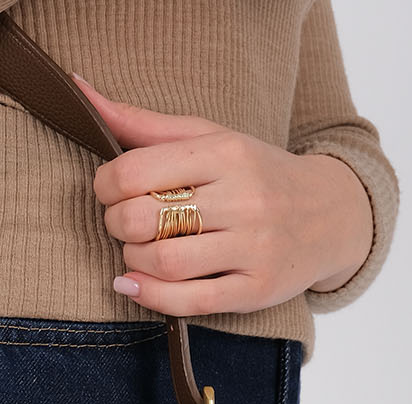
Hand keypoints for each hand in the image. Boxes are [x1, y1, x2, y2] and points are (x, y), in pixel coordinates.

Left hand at [72, 72, 373, 315]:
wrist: (330, 215)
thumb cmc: (257, 175)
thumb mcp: (209, 138)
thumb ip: (145, 125)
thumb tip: (81, 93)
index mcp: (226, 153)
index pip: (137, 170)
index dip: (105, 185)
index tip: (109, 191)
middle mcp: (243, 198)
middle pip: (145, 218)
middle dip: (117, 224)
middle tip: (123, 224)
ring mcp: (252, 247)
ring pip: (164, 262)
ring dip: (133, 261)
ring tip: (137, 252)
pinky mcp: (256, 290)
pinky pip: (190, 302)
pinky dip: (151, 297)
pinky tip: (135, 285)